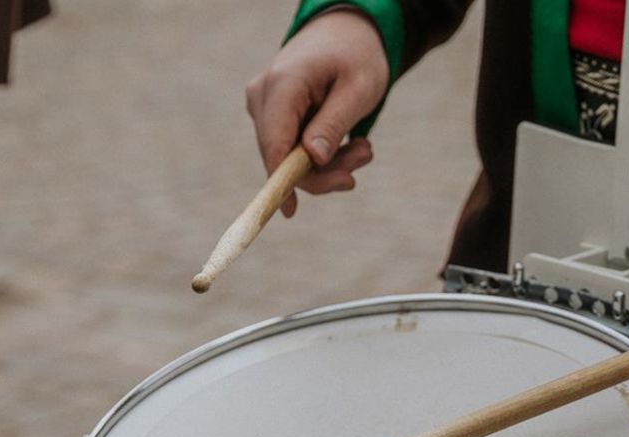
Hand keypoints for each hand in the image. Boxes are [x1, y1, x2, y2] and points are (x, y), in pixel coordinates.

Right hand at [244, 9, 389, 216]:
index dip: (281, 182)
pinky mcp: (271, 114)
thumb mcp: (358, 89)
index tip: (290, 212)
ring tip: (363, 149)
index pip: (275, 144)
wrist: (346, 32)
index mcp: (283, 84)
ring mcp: (263, 105)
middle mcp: (263, 95)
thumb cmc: (357, 57)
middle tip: (364, 158)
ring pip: (286, 157)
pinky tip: (348, 143)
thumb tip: (312, 160)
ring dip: (327, 164)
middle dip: (324, 171)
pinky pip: (289, 148)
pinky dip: (319, 154)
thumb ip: (333, 124)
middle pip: (280, 156)